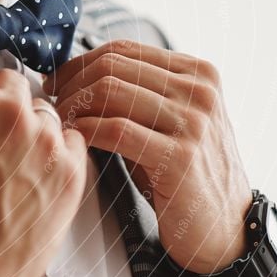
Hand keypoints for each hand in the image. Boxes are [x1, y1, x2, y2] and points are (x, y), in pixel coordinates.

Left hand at [43, 39, 251, 276]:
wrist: (223, 227)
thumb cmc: (183, 174)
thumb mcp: (169, 121)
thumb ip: (138, 92)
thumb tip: (76, 71)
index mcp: (198, 72)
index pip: (122, 49)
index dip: (79, 64)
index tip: (56, 83)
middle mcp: (200, 90)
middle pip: (112, 67)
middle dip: (71, 84)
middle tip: (52, 106)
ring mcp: (193, 122)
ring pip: (110, 92)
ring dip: (74, 107)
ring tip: (60, 125)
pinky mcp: (180, 156)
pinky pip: (115, 130)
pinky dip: (85, 130)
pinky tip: (74, 141)